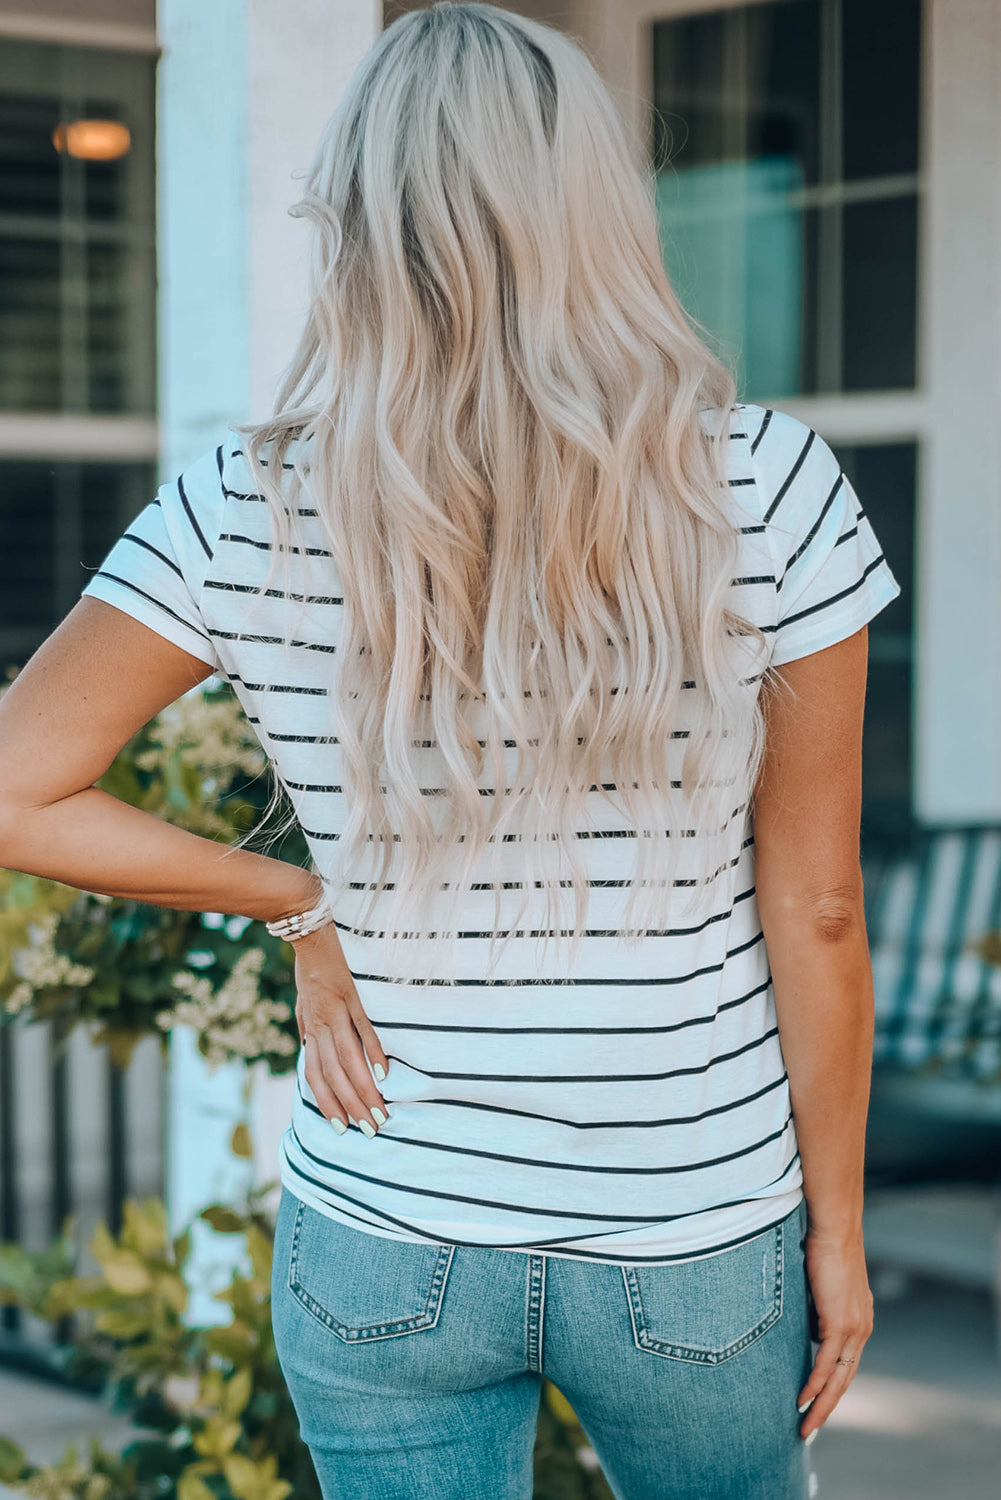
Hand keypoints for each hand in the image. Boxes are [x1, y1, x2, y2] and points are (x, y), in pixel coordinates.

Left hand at [292, 924, 390, 1136]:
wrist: (308, 927)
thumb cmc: (308, 965)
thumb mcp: (301, 999)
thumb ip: (306, 1024)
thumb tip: (306, 1045)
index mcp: (311, 1028)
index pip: (316, 1075)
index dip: (328, 1103)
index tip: (342, 1127)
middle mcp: (321, 1025)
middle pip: (334, 1075)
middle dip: (351, 1106)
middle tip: (370, 1130)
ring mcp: (337, 1011)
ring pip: (348, 1060)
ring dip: (363, 1090)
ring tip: (380, 1112)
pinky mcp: (353, 996)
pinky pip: (363, 1030)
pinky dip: (373, 1054)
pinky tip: (384, 1075)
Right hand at [798, 1227, 874, 1438]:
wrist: (835, 1228)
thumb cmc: (824, 1246)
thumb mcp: (822, 1284)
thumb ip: (818, 1307)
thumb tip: (804, 1324)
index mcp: (860, 1319)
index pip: (847, 1363)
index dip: (833, 1385)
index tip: (817, 1403)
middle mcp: (862, 1328)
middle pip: (846, 1379)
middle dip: (827, 1406)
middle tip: (809, 1427)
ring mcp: (854, 1328)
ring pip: (837, 1378)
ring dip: (820, 1404)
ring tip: (805, 1425)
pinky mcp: (840, 1324)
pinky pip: (826, 1364)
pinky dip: (815, 1385)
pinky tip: (803, 1400)